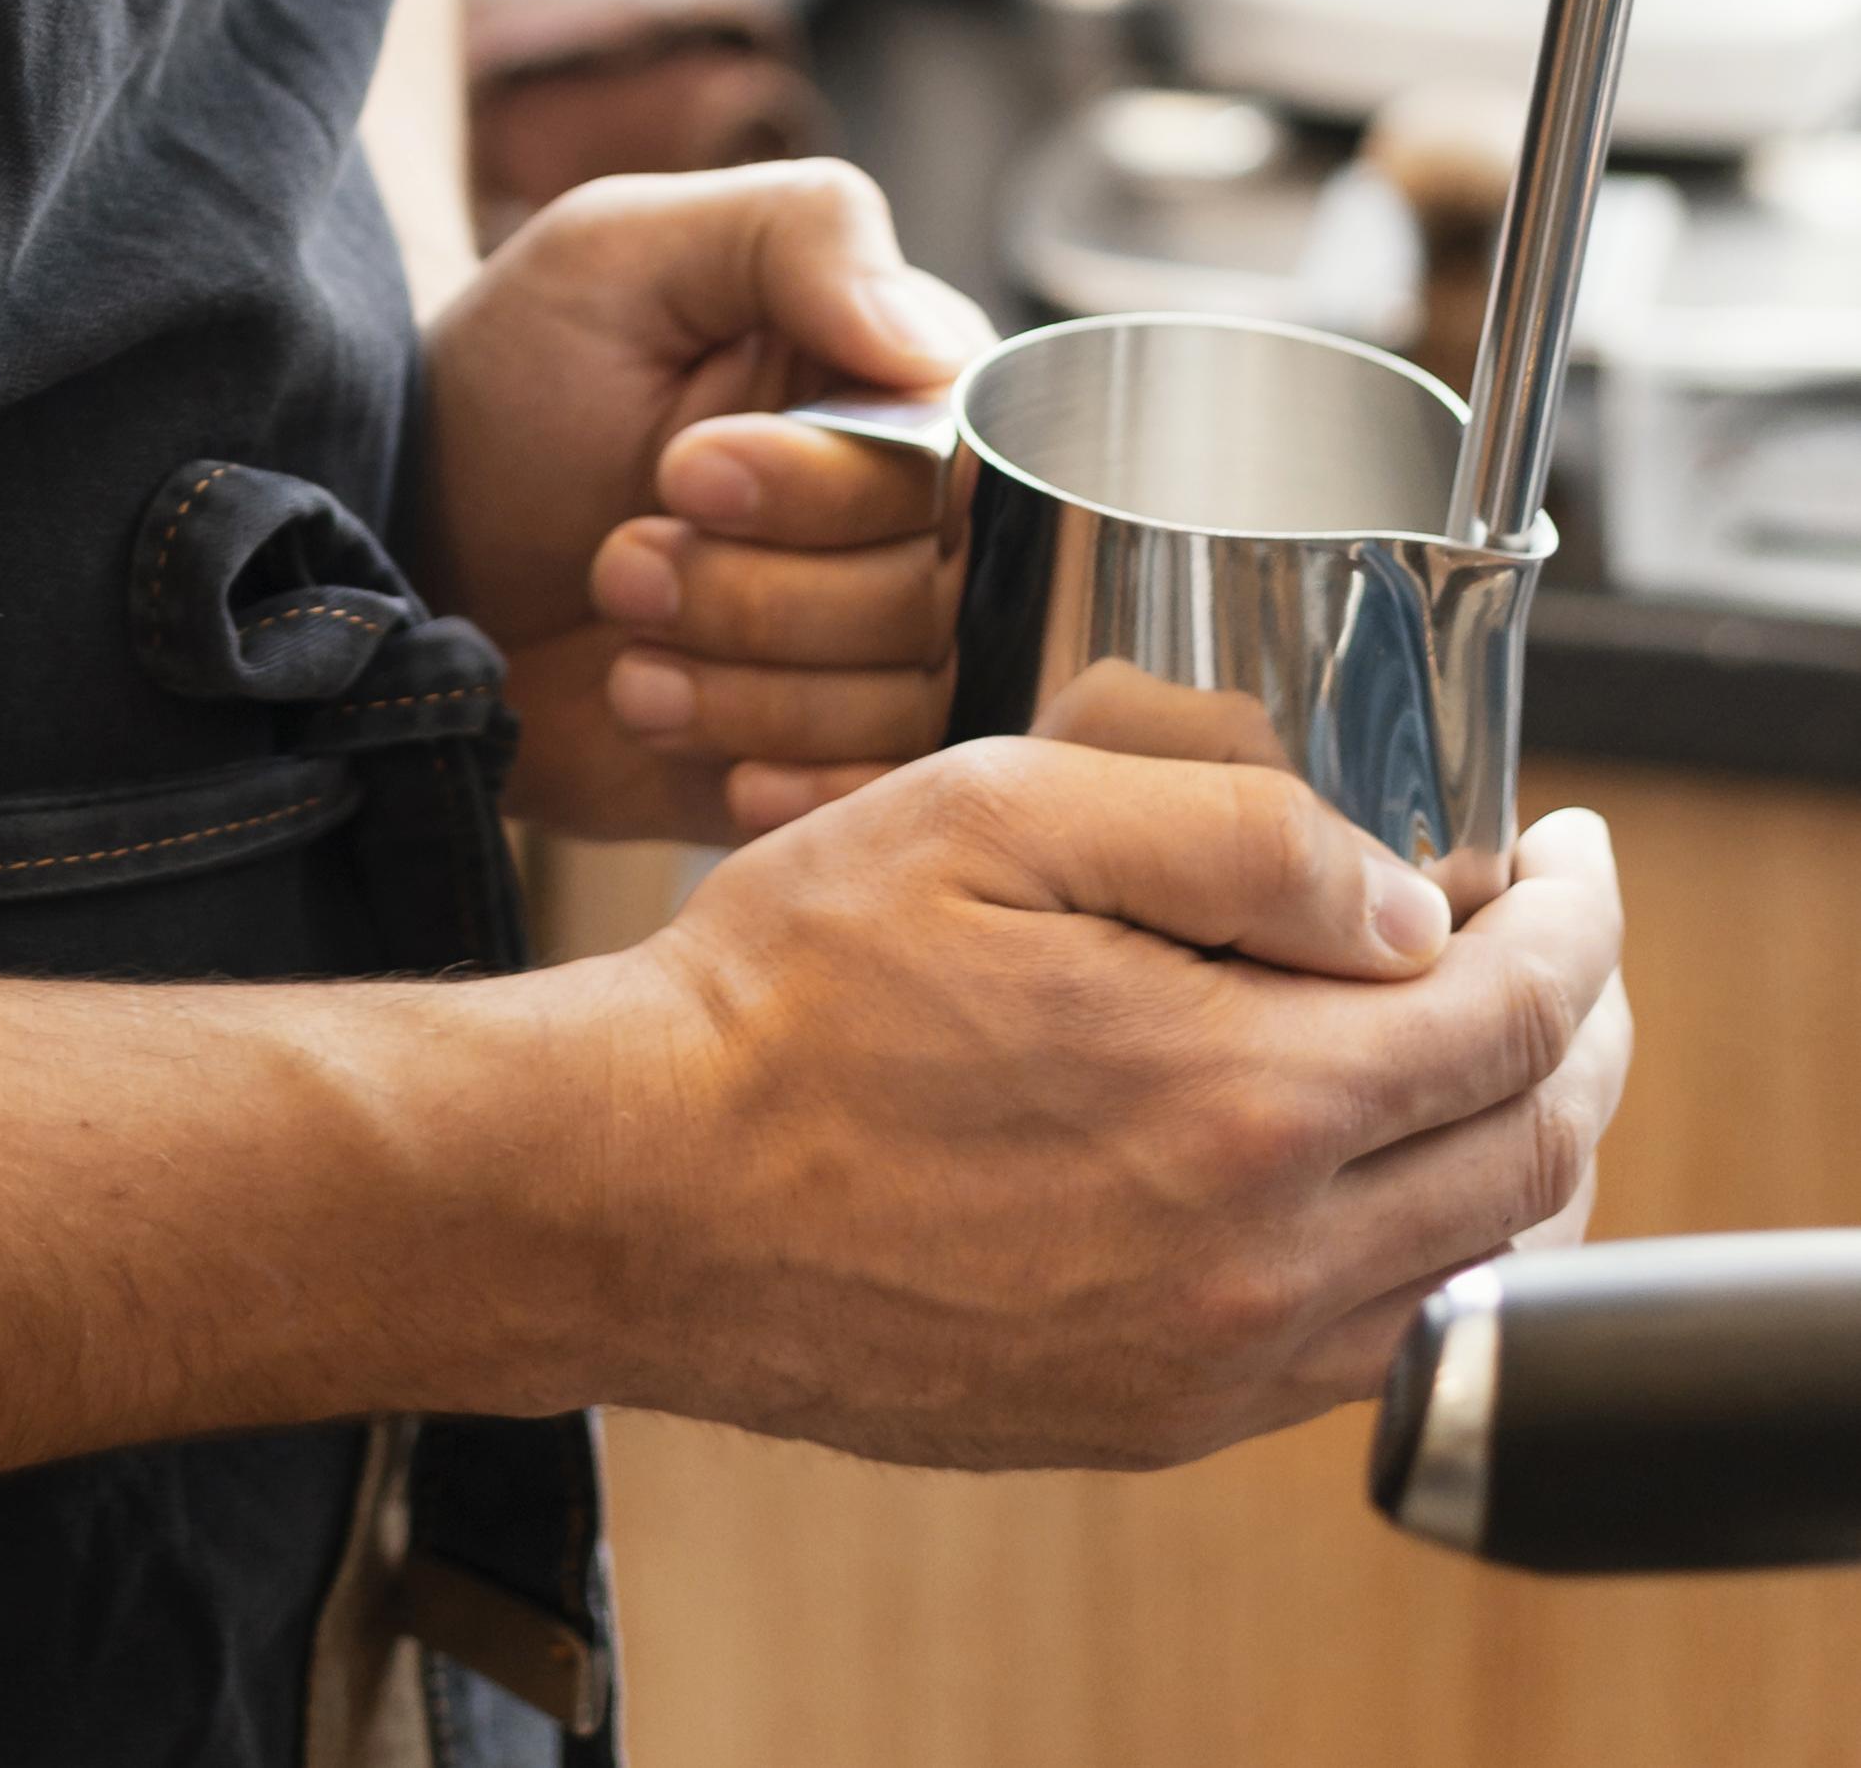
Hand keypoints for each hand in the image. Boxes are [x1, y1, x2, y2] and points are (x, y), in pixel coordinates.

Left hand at [418, 158, 990, 837]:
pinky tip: (695, 749)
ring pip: (908, 702)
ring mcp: (870, 649)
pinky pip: (882, 797)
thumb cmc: (516, 377)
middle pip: (929, 590)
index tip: (678, 470)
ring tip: (627, 653)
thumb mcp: (621, 252)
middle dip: (754, 593)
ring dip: (745, 687)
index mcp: (888, 384)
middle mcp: (906, 518)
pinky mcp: (827, 757)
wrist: (413, 553)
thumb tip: (937, 339)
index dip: (820, 484)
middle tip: (617, 563)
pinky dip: (792, 786)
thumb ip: (799, 235)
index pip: (952, 455)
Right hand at [524, 743, 1628, 1466]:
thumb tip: (1404, 895)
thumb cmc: (793, 987)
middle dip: (1578, 1026)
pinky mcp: (1153, 1413)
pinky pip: (1362, 1343)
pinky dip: (1417, 1240)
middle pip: (1530, 1154)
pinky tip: (1352, 1152)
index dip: (1574, 920)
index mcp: (1238, 1099)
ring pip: (1469, 1266)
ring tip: (1471, 1032)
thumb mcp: (993, 812)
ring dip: (1512, 1138)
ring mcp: (1210, 1359)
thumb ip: (1227, 835)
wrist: (647, 1189)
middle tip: (1551, 933)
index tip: (1568, 851)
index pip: (1515, 1018)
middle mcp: (1258, 1260)